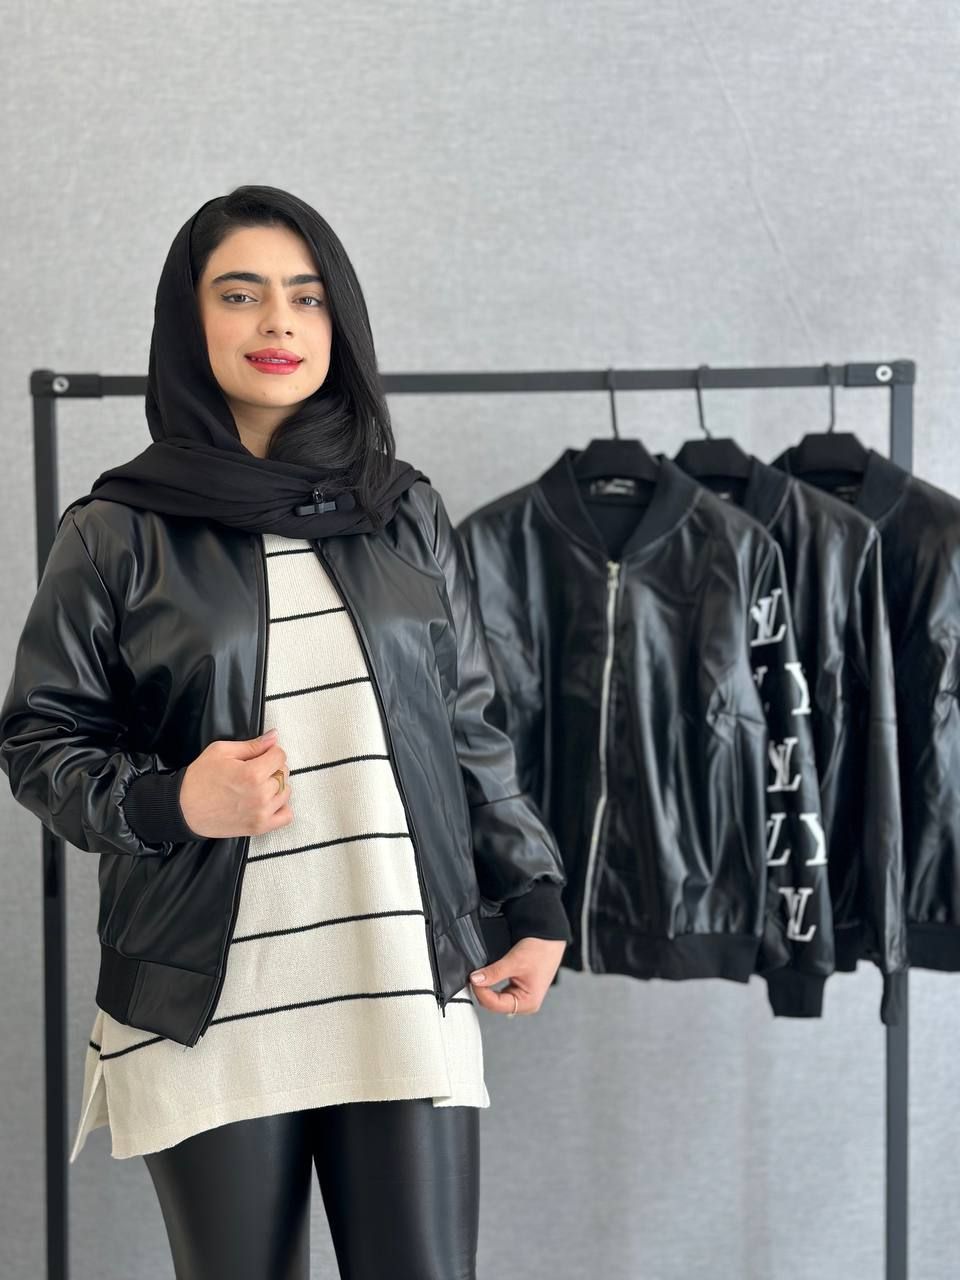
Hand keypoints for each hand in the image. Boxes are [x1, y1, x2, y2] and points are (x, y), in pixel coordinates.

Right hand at [178, 727, 292, 838]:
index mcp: (252, 773)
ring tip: (257, 786)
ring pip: (286, 792)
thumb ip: (252, 745)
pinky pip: (286, 816)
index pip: (280, 756)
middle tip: (254, 770)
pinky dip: (281, 807)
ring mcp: (261, 813)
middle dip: (271, 768)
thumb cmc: (199, 779)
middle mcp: (260, 795)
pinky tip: (267, 802)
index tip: (260, 755)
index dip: (270, 752)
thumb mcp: (221, 751)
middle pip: (283, 773)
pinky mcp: (259, 827)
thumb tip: (274, 736)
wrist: (183, 809)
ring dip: (276, 786)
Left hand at [468, 937, 566, 1014]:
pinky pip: (499, 991)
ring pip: (495, 998)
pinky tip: (488, 975)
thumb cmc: (541, 950)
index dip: (482, 991)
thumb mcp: (514, 961)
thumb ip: (494, 973)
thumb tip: (476, 980)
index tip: (473, 979)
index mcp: (528, 1003)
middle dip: (483, 990)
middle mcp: (525, 1003)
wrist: (549, 937)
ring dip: (487, 987)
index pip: (496, 1004)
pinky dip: (492, 983)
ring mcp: (522, 996)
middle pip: (494, 1003)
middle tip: (474, 976)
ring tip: (480, 975)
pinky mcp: (518, 988)